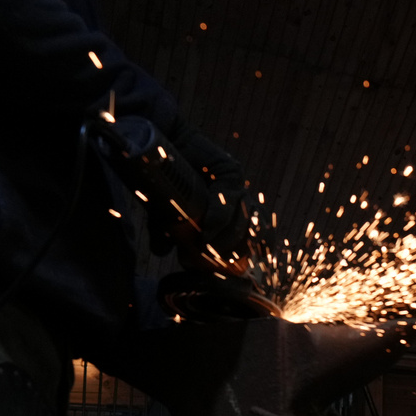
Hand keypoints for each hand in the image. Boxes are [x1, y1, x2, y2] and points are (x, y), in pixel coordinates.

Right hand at [168, 119, 249, 264]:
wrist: (158, 146)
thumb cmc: (166, 181)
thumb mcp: (165, 213)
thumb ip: (165, 232)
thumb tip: (160, 252)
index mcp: (233, 214)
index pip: (257, 238)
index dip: (250, 255)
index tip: (234, 270)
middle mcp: (239, 201)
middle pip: (252, 232)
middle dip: (235, 251)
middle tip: (214, 262)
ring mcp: (237, 187)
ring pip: (244, 218)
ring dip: (227, 237)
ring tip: (207, 247)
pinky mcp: (230, 172)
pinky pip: (230, 198)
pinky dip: (219, 217)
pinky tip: (207, 228)